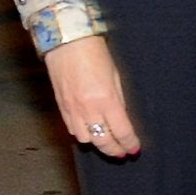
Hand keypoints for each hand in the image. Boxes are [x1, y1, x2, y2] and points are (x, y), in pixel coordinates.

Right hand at [44, 35, 138, 156]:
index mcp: (106, 100)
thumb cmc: (95, 53)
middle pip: (103, 141)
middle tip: (122, 153)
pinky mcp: (61, 107)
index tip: (134, 149)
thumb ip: (118, 100)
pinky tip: (89, 130)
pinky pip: (71, 129)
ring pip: (85, 140)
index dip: (129, 144)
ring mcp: (72, 110)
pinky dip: (81, 133)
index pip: (121, 132)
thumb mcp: (115, 76)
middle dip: (114, 150)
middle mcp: (88, 109)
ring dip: (97, 143)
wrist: (67, 41)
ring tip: (106, 141)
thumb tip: (121, 119)